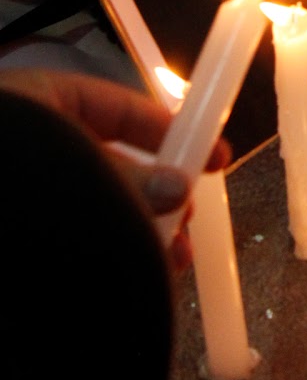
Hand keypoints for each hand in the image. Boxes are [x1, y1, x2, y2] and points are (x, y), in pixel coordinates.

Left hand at [0, 68, 228, 267]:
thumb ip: (134, 183)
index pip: (117, 106)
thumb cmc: (17, 176)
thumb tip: (178, 192)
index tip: (214, 158)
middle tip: (185, 224)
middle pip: (103, 162)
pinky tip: (129, 279)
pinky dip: (98, 255)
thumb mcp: (85, 171)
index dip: (170, 131)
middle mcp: (24, 142)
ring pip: (84, 207)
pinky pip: (61, 240)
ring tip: (165, 264)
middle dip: (153, 195)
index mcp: (37, 101)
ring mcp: (17, 193)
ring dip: (130, 231)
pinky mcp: (11, 239)